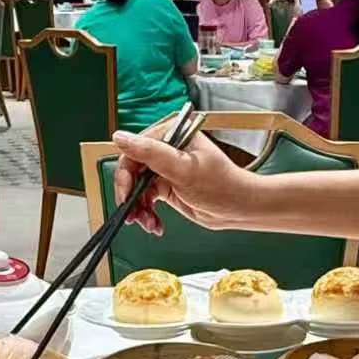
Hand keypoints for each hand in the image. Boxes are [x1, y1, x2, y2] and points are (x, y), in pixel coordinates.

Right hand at [112, 127, 250, 234]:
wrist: (238, 207)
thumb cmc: (221, 185)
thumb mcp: (183, 169)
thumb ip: (150, 153)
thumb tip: (120, 138)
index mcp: (171, 135)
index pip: (134, 150)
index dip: (126, 175)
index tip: (126, 195)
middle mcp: (166, 149)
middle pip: (133, 171)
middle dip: (131, 195)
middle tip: (133, 214)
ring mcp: (166, 168)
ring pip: (137, 188)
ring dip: (138, 208)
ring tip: (147, 222)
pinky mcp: (167, 186)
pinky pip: (146, 199)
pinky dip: (147, 213)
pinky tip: (155, 223)